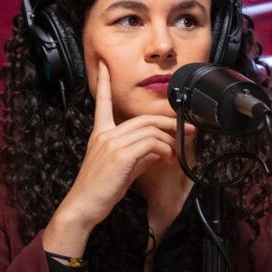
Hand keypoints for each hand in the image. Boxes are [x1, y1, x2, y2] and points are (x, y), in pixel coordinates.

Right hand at [44, 61, 191, 254]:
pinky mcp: (121, 155)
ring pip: (150, 130)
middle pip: (144, 118)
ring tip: (175, 154)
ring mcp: (112, 143)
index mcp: (100, 133)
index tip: (104, 65)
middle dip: (169, 122)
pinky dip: (164, 150)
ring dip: (170, 141)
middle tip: (188, 129)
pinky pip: (151, 144)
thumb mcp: (122, 168)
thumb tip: (158, 150)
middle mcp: (105, 134)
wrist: (83, 206)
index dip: (104, 83)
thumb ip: (139, 155)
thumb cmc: (100, 189)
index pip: (102, 102)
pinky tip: (167, 160)